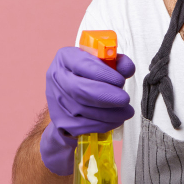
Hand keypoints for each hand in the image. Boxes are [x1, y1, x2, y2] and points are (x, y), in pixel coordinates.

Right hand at [39, 47, 135, 175]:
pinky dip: (103, 124)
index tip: (120, 81)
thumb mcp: (102, 64)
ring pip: (82, 110)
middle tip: (124, 99)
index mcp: (65, 58)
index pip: (81, 64)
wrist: (70, 98)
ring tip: (126, 111)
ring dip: (109, 113)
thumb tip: (127, 68)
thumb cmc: (89, 76)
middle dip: (106, 96)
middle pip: (79, 89)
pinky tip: (116, 120)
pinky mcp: (60, 120)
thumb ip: (115, 63)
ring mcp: (56, 100)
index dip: (102, 73)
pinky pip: (83, 125)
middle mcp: (56, 77)